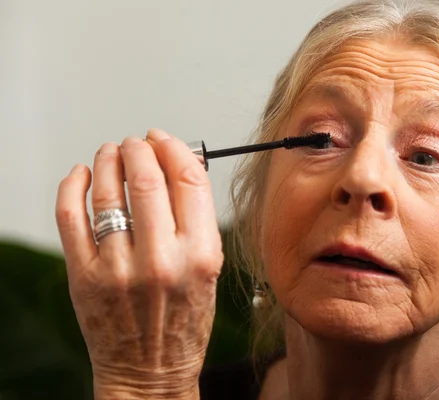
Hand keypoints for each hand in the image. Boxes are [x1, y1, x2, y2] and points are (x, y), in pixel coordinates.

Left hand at [55, 129, 222, 397]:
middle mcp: (161, 260)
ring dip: (107, 160)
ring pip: (106, 192)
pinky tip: (80, 175)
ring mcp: (118, 269)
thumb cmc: (183, 323)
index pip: (188, 181)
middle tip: (136, 144)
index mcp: (200, 255)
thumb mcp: (210, 271)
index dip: (174, 149)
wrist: (151, 371)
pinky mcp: (84, 277)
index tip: (164, 141)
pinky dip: (72, 186)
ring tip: (110, 154)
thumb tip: (182, 169)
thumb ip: (198, 220)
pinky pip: (70, 216)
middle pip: (146, 178)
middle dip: (139, 149)